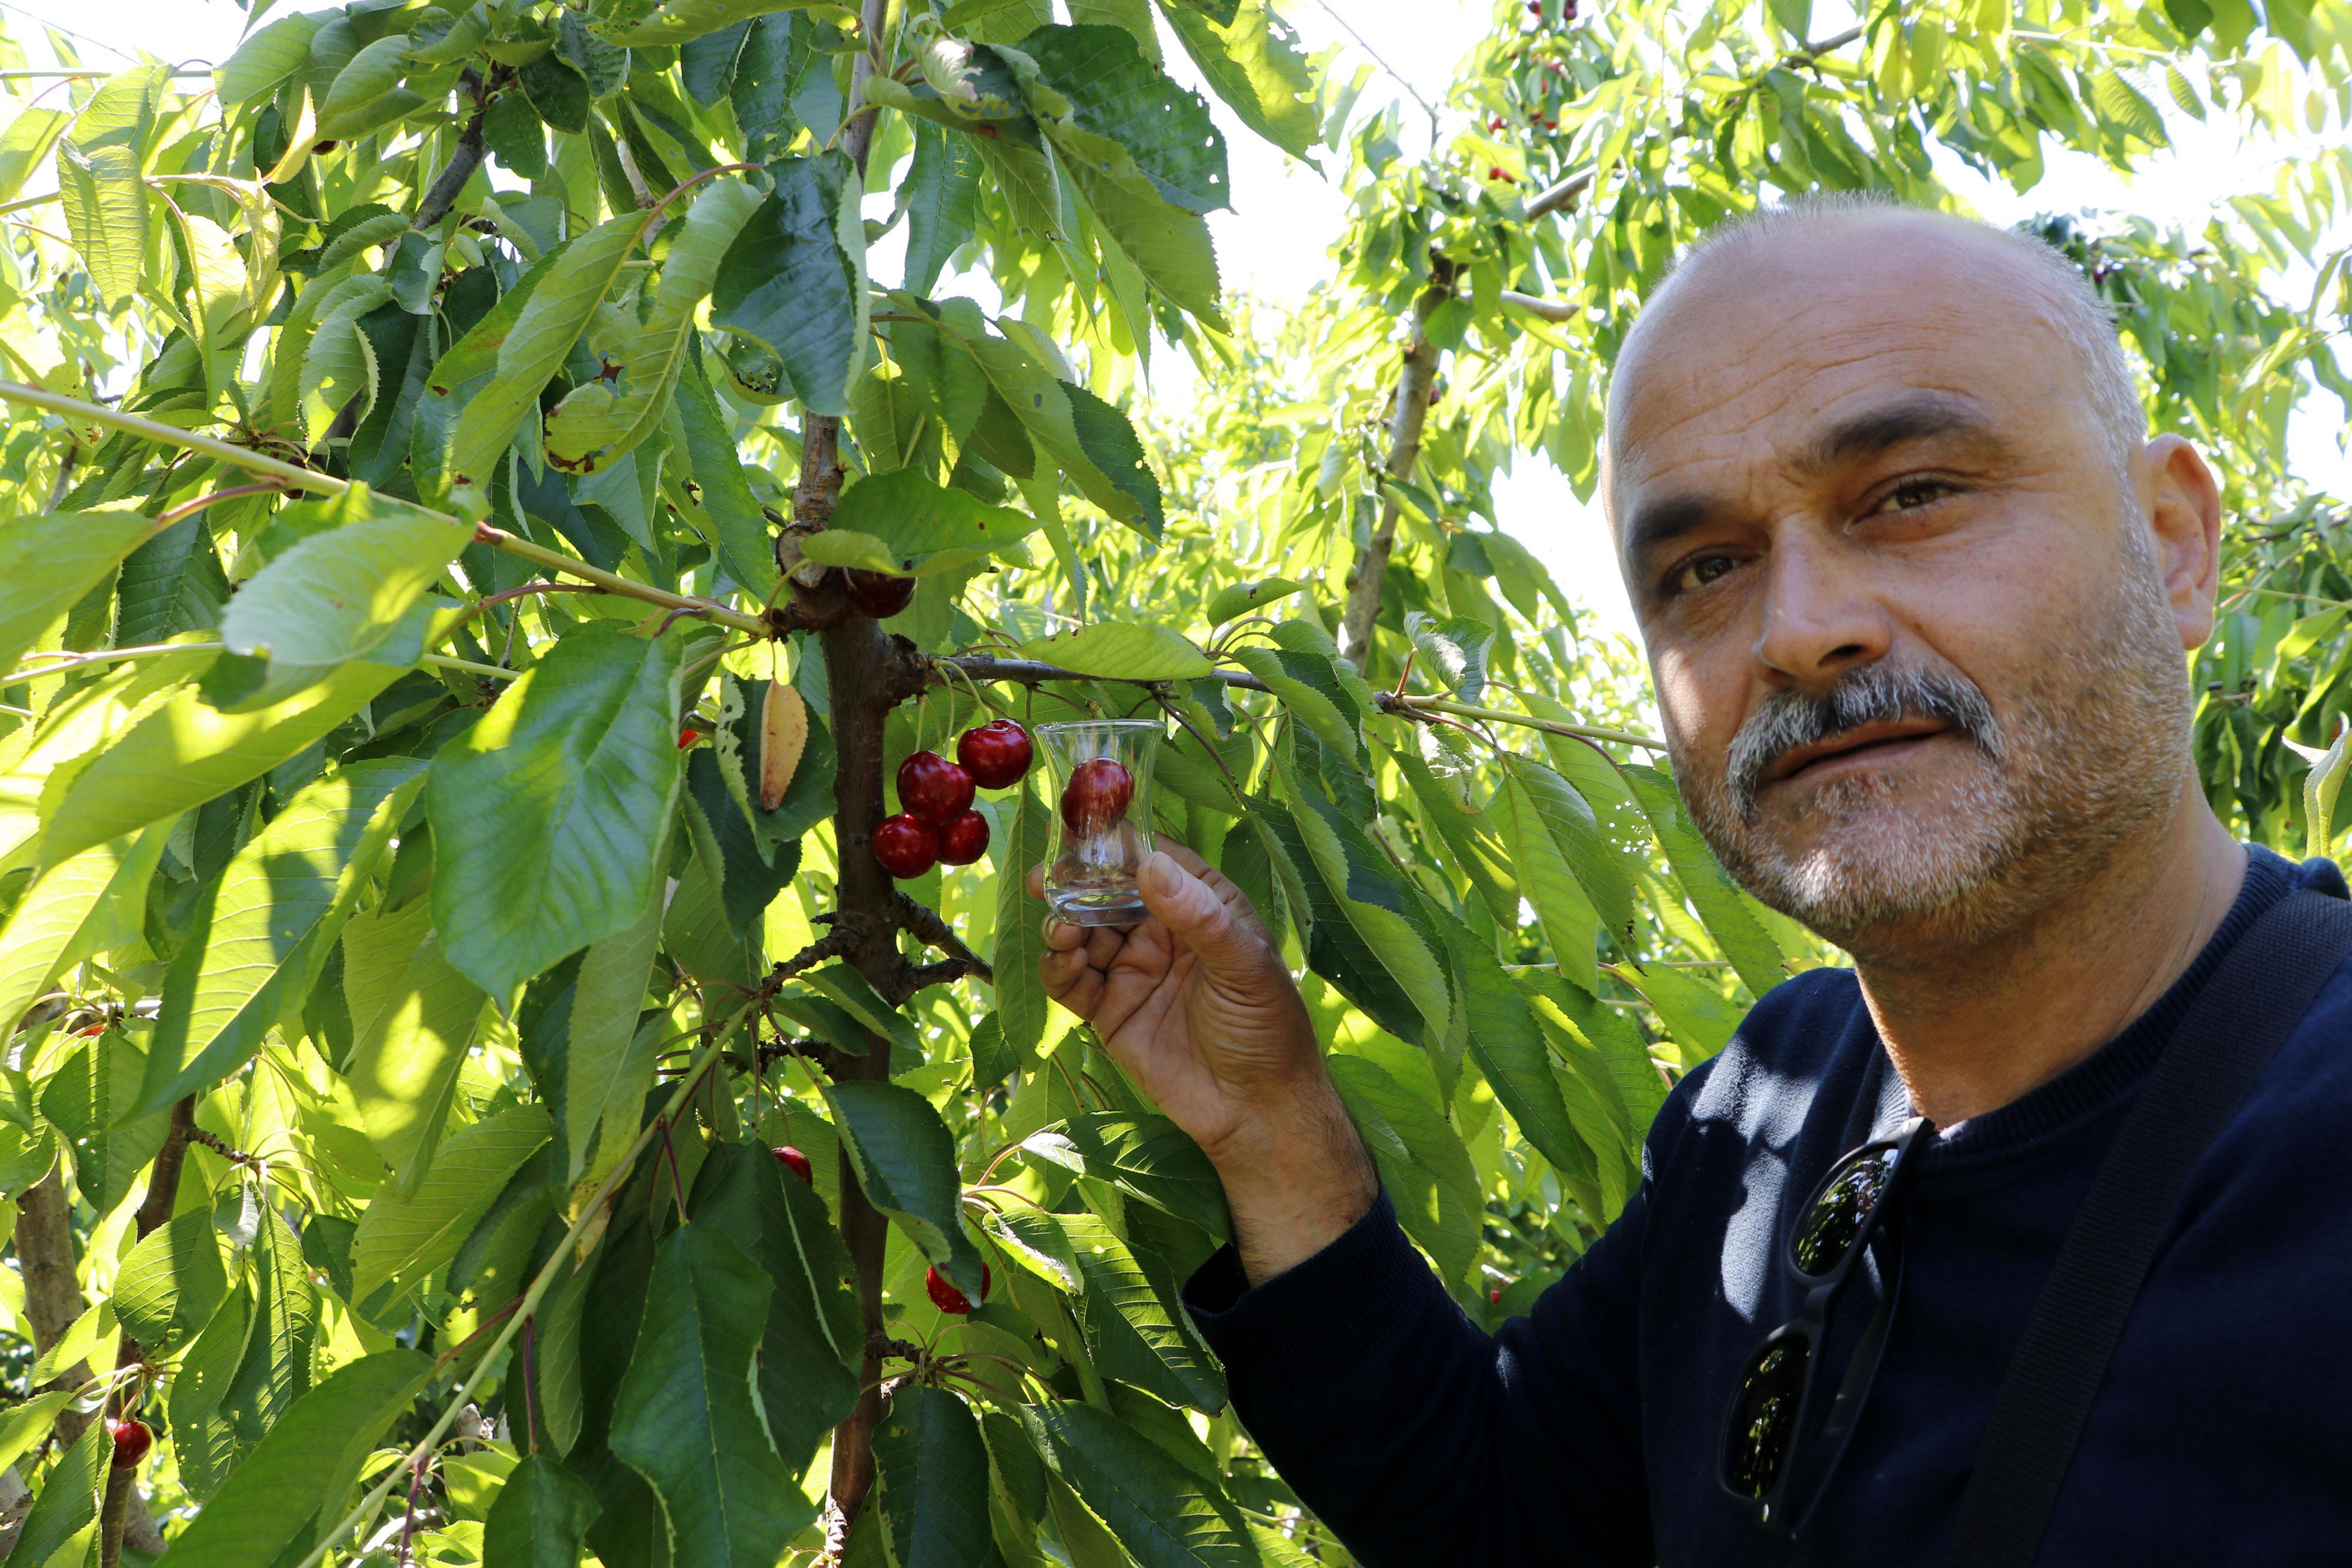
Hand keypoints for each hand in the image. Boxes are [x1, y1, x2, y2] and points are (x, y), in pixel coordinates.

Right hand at [1031, 841, 1376, 1281]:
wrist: (1255, 1111)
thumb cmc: (1266, 1029)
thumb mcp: (1243, 965)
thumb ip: (1198, 916)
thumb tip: (1151, 865)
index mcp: (1202, 906)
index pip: (1154, 860)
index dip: (1117, 845)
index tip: (1081, 833)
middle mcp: (1162, 931)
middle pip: (1107, 893)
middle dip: (1075, 885)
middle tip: (1046, 879)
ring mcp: (1133, 969)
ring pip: (1084, 933)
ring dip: (1064, 926)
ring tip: (1064, 932)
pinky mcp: (1110, 1010)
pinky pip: (1073, 981)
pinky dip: (1060, 969)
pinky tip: (1067, 964)